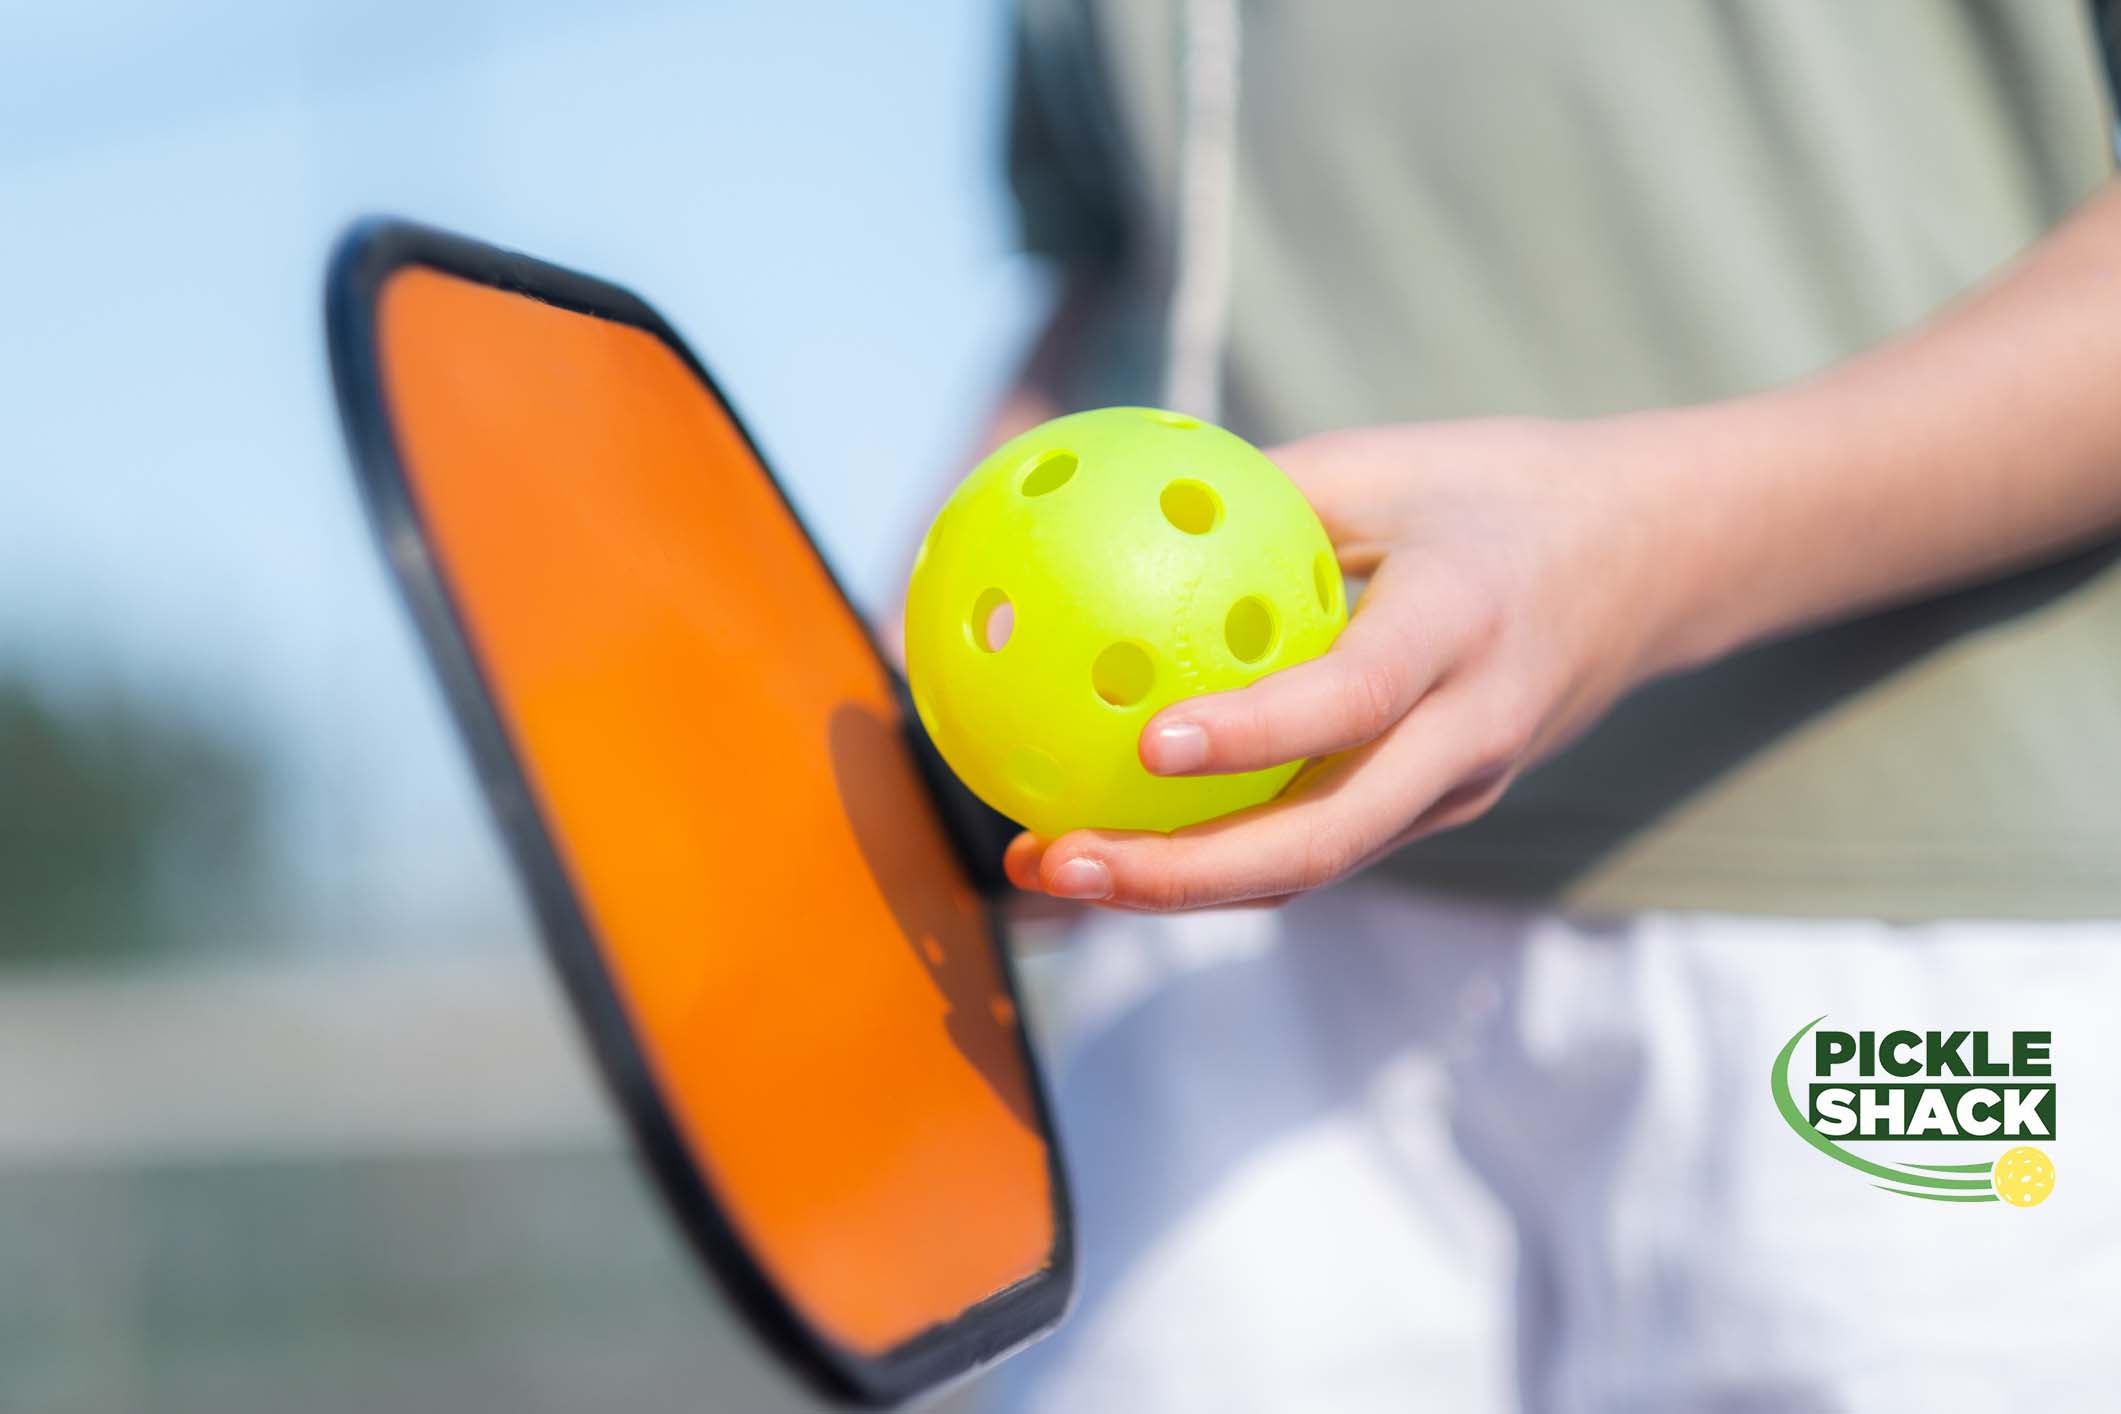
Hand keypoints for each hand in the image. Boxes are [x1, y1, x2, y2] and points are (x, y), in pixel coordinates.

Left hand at [1006, 415, 1701, 909]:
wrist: (1658, 563)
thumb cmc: (1503, 492)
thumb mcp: (1392, 464)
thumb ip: (1265, 490)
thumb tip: (1108, 503)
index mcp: (1464, 628)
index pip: (1355, 700)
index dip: (1255, 735)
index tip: (1148, 743)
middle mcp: (1468, 732)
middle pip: (1321, 842)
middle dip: (1175, 875)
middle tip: (1052, 858)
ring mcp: (1459, 788)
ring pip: (1311, 866)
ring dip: (1176, 885)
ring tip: (1049, 862)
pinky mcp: (1440, 810)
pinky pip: (1321, 847)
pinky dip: (1218, 858)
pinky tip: (1122, 837)